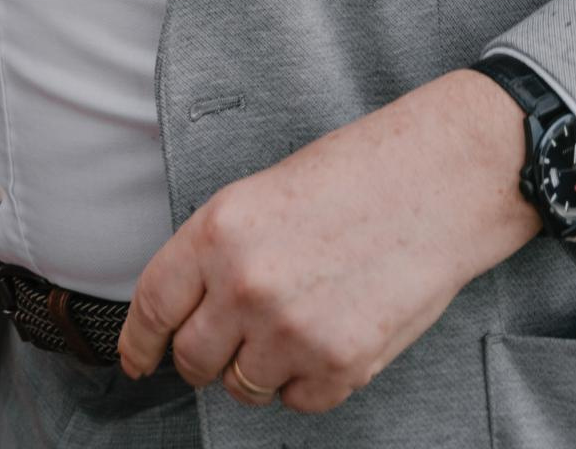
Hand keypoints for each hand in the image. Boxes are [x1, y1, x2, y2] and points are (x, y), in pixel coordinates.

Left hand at [118, 71, 536, 415]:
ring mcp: (291, 331)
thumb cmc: (357, 175)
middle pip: (193, 359)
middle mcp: (246, 285)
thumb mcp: (264, 192)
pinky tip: (332, 331)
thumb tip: (191, 307)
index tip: (137, 360)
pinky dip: (309, 380)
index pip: (152, 305)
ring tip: (297, 321)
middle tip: (236, 333)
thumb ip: (220, 252)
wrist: (438, 181)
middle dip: (207, 354)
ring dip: (259, 367)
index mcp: (219, 230)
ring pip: (243, 387)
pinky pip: (297, 401)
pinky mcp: (339, 366)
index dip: (138, 342)